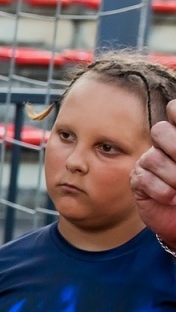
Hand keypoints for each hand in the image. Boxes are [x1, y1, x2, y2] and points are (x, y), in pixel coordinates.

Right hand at [131, 108, 175, 245]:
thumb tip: (172, 154)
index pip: (174, 111)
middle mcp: (166, 146)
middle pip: (159, 130)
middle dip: (174, 147)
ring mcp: (150, 163)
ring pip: (152, 158)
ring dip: (172, 177)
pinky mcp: (138, 182)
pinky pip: (143, 180)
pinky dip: (161, 191)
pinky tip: (173, 199)